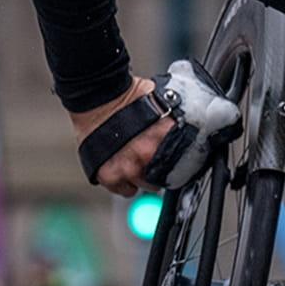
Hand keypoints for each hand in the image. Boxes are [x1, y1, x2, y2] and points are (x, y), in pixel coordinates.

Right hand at [70, 76, 172, 196]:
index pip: (183, 164)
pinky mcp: (109, 175)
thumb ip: (174, 123)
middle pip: (163, 178)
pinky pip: (124, 190)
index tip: (174, 165)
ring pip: (143, 185)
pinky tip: (122, 167)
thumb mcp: (162, 104)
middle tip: (149, 157)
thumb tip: (188, 130)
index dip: (178, 164)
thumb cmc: (127, 97)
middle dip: (158, 170)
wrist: (96, 95)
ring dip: (141, 176)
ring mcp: (127, 168)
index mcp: (166, 139)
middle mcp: (148, 157)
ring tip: (133, 159)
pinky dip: (123, 182)